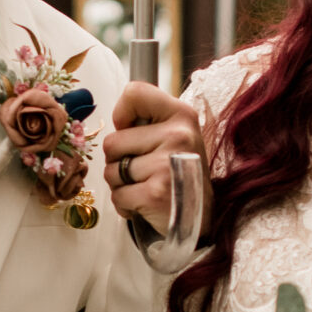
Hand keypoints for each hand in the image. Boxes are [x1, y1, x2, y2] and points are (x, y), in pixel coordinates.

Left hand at [104, 82, 207, 234]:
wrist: (200, 219)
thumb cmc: (179, 174)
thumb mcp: (174, 136)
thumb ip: (147, 122)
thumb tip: (116, 121)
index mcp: (182, 115)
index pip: (134, 93)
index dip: (122, 115)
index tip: (132, 132)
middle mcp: (178, 136)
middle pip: (112, 141)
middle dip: (119, 161)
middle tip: (144, 171)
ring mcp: (167, 164)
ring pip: (111, 170)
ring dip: (121, 184)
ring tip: (146, 187)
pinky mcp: (156, 193)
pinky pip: (117, 195)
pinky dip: (125, 204)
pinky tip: (145, 204)